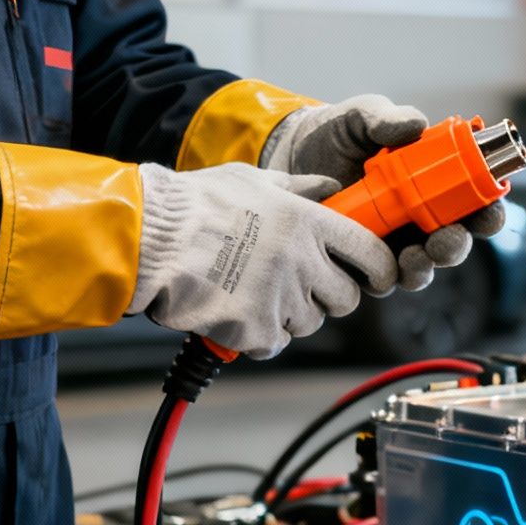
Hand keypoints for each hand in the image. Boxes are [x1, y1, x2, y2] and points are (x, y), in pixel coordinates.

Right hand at [128, 163, 397, 358]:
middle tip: (296, 287)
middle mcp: (302, 260)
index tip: (375, 279)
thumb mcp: (252, 180)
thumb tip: (330, 186)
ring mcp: (280, 297)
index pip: (372, 254)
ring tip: (251, 292)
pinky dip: (255, 337)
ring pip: (309, 323)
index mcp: (309, 222)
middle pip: (346, 299)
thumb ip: (298, 187)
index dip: (380, 272)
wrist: (145, 238)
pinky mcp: (255, 328)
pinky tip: (233, 313)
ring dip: (287, 315)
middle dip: (328, 298)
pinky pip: (272, 344)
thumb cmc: (193, 205)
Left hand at [262, 94, 506, 291]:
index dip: (489, 211)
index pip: (474, 203)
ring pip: (423, 267)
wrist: (289, 155)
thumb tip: (415, 124)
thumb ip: (385, 119)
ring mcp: (394, 243)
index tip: (488, 212)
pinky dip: (387, 275)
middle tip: (446, 240)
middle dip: (456, 246)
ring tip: (416, 258)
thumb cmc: (335, 134)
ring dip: (426, 266)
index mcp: (434, 184)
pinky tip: (380, 265)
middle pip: (454, 242)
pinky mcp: (364, 262)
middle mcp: (421, 218)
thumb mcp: (360, 118)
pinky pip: (383, 279)